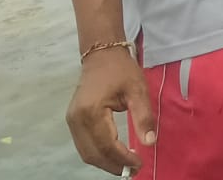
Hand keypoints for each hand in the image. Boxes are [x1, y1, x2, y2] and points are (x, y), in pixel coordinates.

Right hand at [65, 48, 153, 174]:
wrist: (101, 54)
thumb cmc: (121, 70)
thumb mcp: (138, 90)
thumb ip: (143, 117)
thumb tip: (150, 143)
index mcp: (91, 112)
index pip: (107, 145)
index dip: (123, 158)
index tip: (139, 164)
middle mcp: (77, 120)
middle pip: (93, 154)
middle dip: (113, 165)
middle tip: (134, 169)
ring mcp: (72, 121)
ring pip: (86, 153)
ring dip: (105, 162)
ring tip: (126, 165)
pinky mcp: (73, 121)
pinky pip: (84, 145)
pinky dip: (98, 154)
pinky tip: (113, 154)